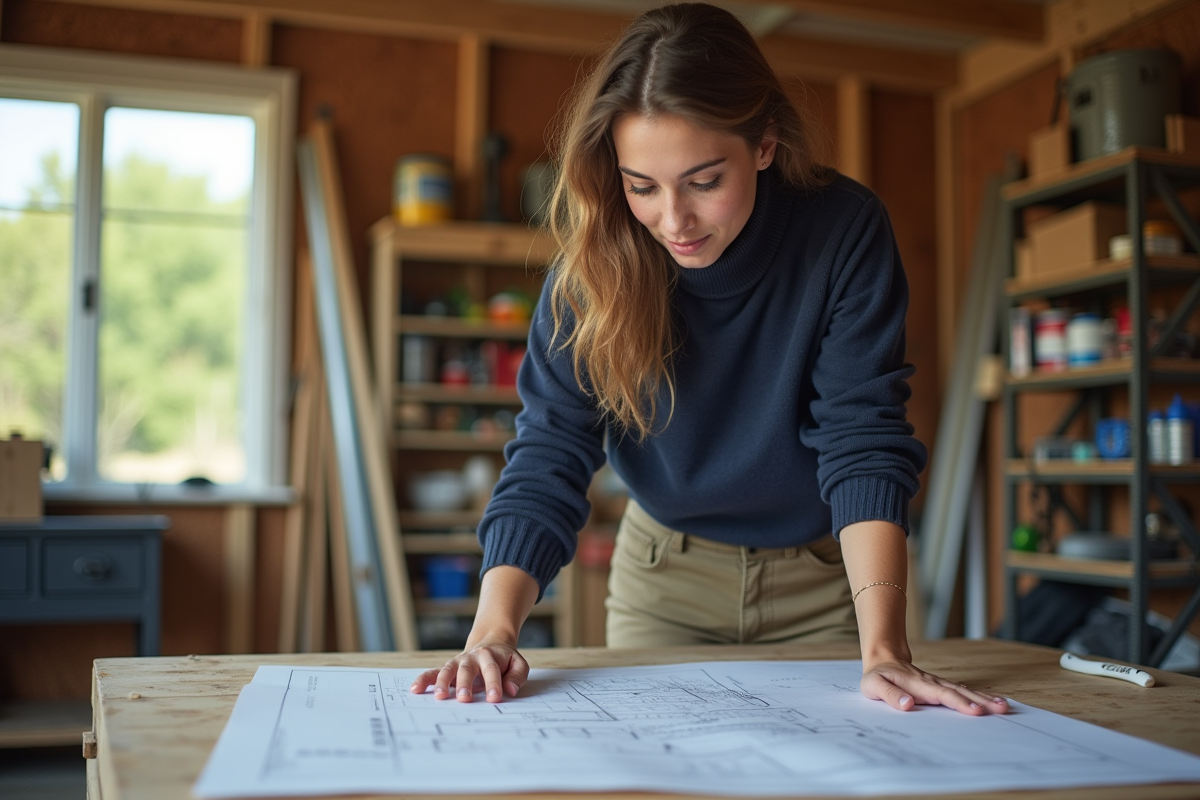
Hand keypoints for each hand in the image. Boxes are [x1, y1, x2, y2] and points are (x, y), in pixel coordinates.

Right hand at [409, 637, 528, 703]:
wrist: (490, 644)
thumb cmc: (504, 660)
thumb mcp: (518, 664)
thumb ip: (517, 676)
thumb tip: (510, 690)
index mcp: (490, 656)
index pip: (491, 670)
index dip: (493, 684)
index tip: (494, 698)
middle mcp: (471, 658)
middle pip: (467, 669)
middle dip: (465, 683)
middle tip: (465, 698)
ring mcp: (457, 663)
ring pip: (448, 670)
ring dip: (443, 683)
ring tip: (441, 697)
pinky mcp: (447, 669)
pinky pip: (433, 673)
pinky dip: (424, 680)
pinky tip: (415, 689)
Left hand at [860, 659, 1009, 714]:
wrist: (883, 660)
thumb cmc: (878, 677)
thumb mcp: (874, 686)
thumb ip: (889, 695)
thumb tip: (906, 705)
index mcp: (918, 684)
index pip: (941, 695)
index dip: (958, 702)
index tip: (975, 711)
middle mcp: (932, 683)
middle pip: (959, 692)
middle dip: (980, 701)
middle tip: (1001, 709)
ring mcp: (938, 684)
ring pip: (964, 691)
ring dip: (984, 698)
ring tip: (1004, 706)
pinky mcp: (940, 687)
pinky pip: (962, 691)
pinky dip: (978, 696)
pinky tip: (993, 702)